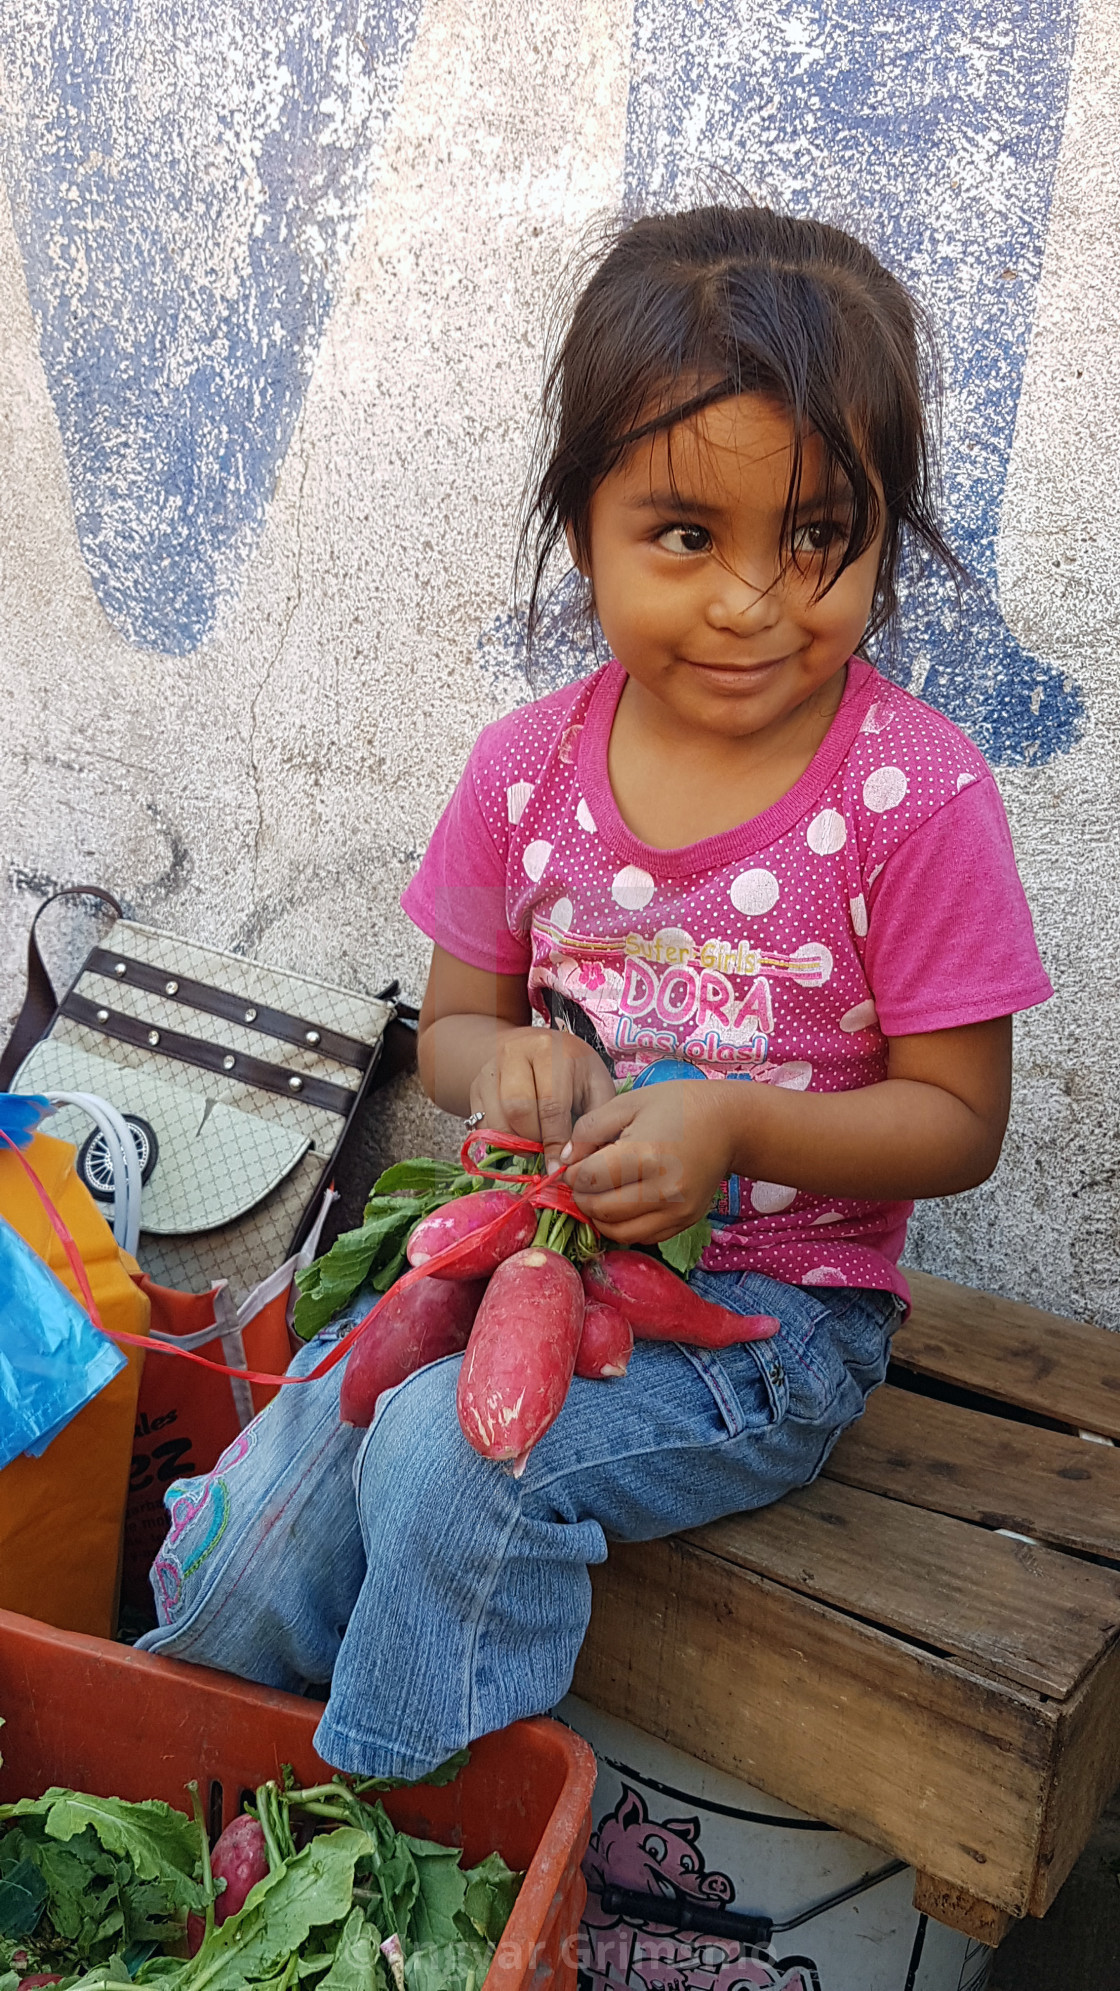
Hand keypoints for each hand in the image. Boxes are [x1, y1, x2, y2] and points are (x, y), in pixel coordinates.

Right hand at [469, 1028, 616, 1165]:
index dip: (555, 1140)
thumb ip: (591, 1120)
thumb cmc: (573, 1070)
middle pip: (517, 1110)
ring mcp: (490, 1069)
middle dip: (534, 1140)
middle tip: (546, 1148)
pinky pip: (482, 1125)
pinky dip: (500, 1140)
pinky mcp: (475, 1086)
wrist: (536, 1047)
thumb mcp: (594, 1085)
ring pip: (496, 1121)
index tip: (560, 1165)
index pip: (550, 1104)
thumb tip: (571, 1159)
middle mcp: (514, 1052)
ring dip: (516, 1143)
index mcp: (549, 1050)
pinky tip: (518, 1134)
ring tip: (533, 1141)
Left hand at [563, 1081, 736, 1243]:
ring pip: (617, 1232)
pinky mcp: (684, 1222)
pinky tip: (622, 1203)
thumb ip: (589, 1130)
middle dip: (581, 1196)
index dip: (572, 1173)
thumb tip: (565, 1160)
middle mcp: (663, 1190)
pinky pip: (641, 1236)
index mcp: (646, 1155)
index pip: (589, 1179)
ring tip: (599, 1193)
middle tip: (583, 1180)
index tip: (574, 1164)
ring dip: (599, 1216)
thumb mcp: (628, 1103)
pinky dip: (623, 1225)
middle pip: (599, 1209)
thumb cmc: (678, 1106)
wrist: (729, 1125)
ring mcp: (676, 1211)